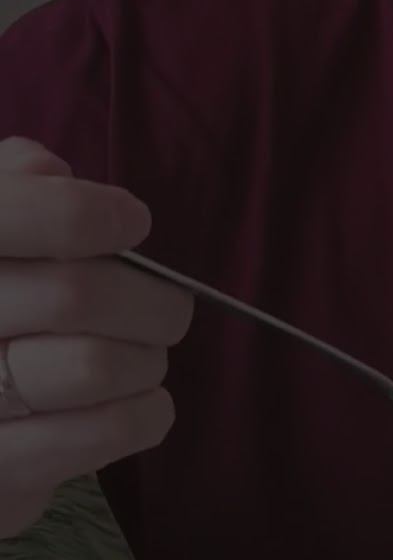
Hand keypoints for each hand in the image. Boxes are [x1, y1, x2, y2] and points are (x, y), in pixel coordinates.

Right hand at [0, 137, 192, 537]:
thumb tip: (48, 170)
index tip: (133, 223)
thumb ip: (12, 190)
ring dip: (148, 359)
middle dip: (150, 299)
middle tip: (167, 307)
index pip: (13, 213)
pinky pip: (106, 431)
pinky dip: (149, 411)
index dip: (90, 214)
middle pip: (78, 293)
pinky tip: (140, 401)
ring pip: (99, 366)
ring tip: (142, 357)